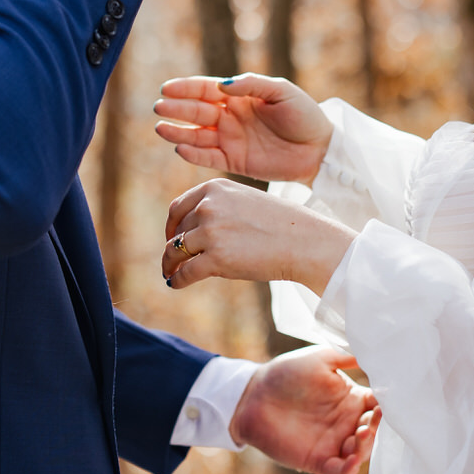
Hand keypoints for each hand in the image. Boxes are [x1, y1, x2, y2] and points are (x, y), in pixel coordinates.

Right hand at [154, 74, 331, 182]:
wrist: (320, 149)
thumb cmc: (304, 115)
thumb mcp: (281, 91)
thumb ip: (252, 84)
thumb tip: (222, 84)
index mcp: (238, 96)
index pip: (205, 89)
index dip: (186, 88)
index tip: (167, 88)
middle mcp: (229, 117)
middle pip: (197, 112)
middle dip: (177, 109)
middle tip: (159, 108)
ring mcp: (230, 140)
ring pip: (197, 135)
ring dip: (178, 132)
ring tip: (161, 129)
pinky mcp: (235, 161)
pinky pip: (209, 158)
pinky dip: (194, 154)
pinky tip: (181, 148)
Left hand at [162, 178, 355, 293]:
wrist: (303, 241)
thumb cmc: (277, 224)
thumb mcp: (243, 201)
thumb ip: (216, 208)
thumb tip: (187, 232)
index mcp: (214, 189)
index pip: (178, 208)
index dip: (171, 226)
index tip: (171, 238)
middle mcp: (208, 207)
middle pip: (177, 231)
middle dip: (173, 247)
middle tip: (171, 261)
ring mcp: (211, 232)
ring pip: (175, 251)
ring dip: (170, 265)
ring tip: (170, 273)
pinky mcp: (216, 259)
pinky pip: (186, 273)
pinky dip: (178, 280)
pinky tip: (176, 284)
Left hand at [230, 346, 379, 473]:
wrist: (253, 394)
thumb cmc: (286, 373)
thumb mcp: (320, 359)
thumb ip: (346, 357)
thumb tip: (374, 353)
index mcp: (350, 400)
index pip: (378, 406)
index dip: (386, 405)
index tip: (387, 401)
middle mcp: (345, 423)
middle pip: (373, 432)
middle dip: (377, 428)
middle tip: (371, 419)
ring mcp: (332, 443)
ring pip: (361, 453)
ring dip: (366, 447)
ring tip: (360, 434)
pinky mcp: (317, 460)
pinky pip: (339, 471)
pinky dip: (349, 469)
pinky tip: (351, 460)